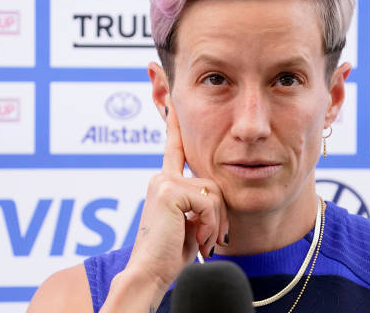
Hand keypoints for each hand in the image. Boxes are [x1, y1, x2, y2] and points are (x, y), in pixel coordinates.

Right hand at [122, 98, 228, 294]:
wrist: (151, 274)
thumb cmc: (171, 254)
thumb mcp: (190, 223)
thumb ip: (198, 202)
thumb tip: (212, 193)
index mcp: (165, 182)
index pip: (174, 146)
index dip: (174, 121)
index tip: (172, 96)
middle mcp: (162, 177)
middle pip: (212, 182)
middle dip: (218, 216)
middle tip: (210, 241)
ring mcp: (163, 181)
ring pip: (213, 192)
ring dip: (214, 224)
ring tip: (202, 243)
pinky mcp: (168, 190)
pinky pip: (209, 201)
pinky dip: (210, 225)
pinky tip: (199, 241)